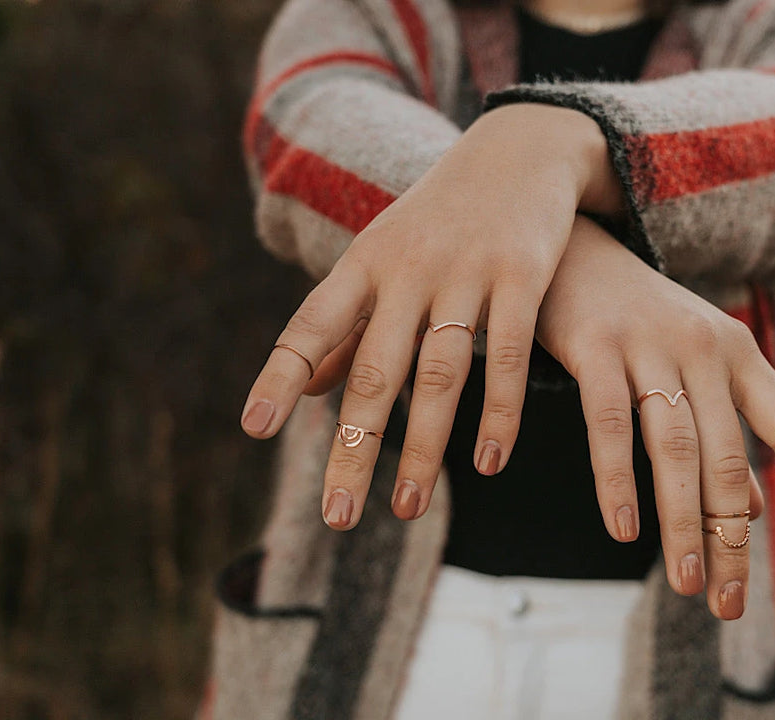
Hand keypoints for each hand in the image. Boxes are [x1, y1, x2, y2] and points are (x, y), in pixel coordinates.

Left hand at [240, 104, 620, 528]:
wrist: (519, 147)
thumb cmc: (442, 217)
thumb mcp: (386, 260)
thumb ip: (349, 326)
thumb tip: (306, 393)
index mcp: (365, 264)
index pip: (310, 325)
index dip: (278, 376)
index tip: (254, 430)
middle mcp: (406, 268)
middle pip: (373, 373)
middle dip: (353, 449)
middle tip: (336, 516)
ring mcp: (464, 271)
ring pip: (437, 375)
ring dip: (420, 449)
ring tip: (406, 509)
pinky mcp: (520, 274)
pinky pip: (506, 354)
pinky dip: (497, 412)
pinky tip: (487, 461)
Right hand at [536, 217, 774, 617]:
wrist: (572, 247)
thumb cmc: (636, 319)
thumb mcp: (690, 366)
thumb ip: (724, 433)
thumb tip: (755, 511)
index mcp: (739, 352)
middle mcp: (705, 348)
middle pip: (728, 458)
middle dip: (730, 538)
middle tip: (727, 602)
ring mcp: (650, 346)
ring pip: (676, 450)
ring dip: (683, 524)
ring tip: (685, 584)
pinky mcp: (596, 345)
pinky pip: (610, 424)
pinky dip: (617, 480)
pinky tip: (623, 528)